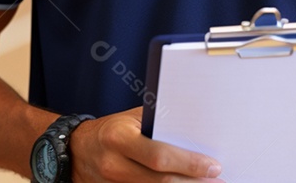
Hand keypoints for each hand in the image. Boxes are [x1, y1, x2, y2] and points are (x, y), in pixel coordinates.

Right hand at [70, 107, 223, 181]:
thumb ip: (157, 123)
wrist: (77, 150)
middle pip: (161, 181)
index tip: (213, 166)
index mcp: (119, 138)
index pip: (160, 156)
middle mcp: (114, 165)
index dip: (189, 164)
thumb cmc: (111, 129)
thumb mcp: (131, 119)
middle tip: (218, 181)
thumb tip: (194, 128)